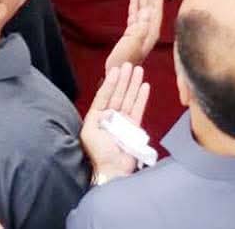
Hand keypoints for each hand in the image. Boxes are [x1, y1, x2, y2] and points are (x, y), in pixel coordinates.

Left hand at [80, 63, 150, 179]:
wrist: (114, 169)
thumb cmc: (99, 152)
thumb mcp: (89, 133)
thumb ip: (95, 117)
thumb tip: (103, 104)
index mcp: (97, 116)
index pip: (104, 95)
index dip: (110, 82)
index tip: (116, 69)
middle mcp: (110, 116)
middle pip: (118, 94)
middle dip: (123, 79)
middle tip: (129, 64)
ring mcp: (123, 121)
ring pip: (129, 98)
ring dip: (133, 84)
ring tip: (138, 70)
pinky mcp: (134, 127)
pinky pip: (138, 108)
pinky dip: (142, 97)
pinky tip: (144, 86)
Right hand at [104, 0, 164, 69]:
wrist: (117, 74)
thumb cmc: (124, 61)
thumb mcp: (132, 45)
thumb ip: (140, 28)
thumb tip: (147, 10)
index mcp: (150, 32)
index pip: (156, 8)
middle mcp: (148, 30)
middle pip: (152, 6)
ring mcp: (140, 31)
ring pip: (144, 9)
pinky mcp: (132, 33)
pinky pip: (135, 14)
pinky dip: (136, 4)